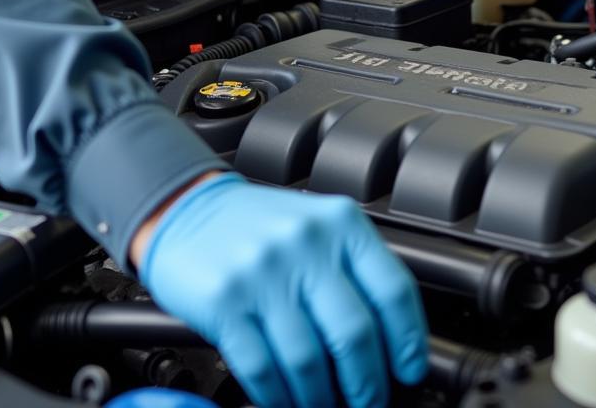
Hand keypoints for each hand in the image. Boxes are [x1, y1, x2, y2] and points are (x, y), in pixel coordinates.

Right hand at [136, 173, 428, 407]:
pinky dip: (278, 396)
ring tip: (323, 405)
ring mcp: (264, 272)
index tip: (407, 371)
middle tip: (366, 401)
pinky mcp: (225, 301)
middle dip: (366, 384)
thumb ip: (353, 268)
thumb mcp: (318, 225)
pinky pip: (262, 368)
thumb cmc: (259, 225)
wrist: (187, 207)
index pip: (393, 290)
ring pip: (309, 361)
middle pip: (355, 334)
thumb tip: (392, 339)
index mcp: (340, 223)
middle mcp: (305, 244)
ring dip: (320, 399)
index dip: (407, 342)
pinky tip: (284, 399)